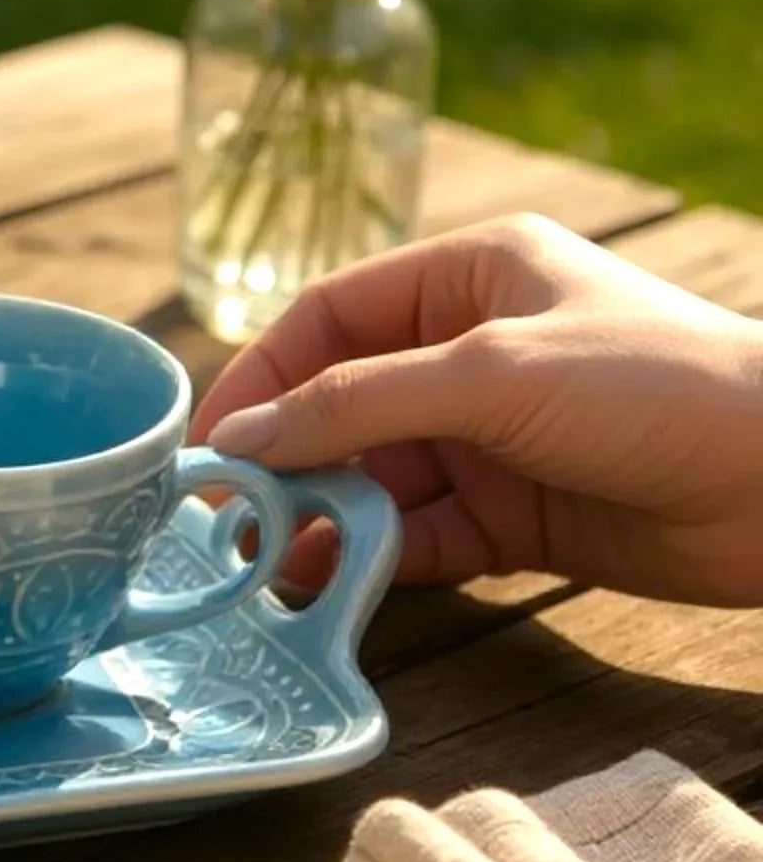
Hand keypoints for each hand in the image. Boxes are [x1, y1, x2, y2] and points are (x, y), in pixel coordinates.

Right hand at [191, 214, 762, 603]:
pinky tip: (326, 583)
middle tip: (223, 520)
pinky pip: (416, 535)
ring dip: (319, 518)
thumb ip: (356, 405)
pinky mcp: (515, 514)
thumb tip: (240, 442)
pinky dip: (369, 558)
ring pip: (372, 476)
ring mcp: (492, 438)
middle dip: (284, 460)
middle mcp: (469, 353)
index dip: (261, 378)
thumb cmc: (653, 387)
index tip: (209, 445)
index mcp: (467, 278)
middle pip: (341, 404)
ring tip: (263, 564)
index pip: (328, 319)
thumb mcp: (490, 375)